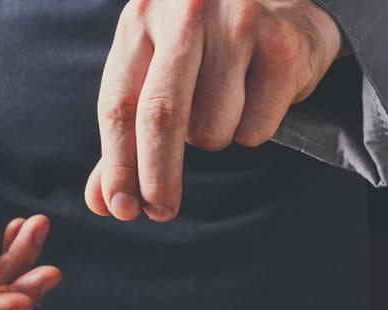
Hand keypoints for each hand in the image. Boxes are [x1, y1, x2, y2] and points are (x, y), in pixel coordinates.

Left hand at [85, 0, 343, 221]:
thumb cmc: (207, 39)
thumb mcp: (155, 67)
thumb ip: (127, 133)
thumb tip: (103, 200)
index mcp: (141, 19)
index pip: (119, 105)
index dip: (117, 166)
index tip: (119, 208)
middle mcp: (186, 13)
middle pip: (161, 116)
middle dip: (158, 177)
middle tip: (160, 212)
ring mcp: (239, 23)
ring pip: (213, 129)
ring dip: (216, 136)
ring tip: (228, 100)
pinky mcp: (284, 45)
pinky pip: (256, 127)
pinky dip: (254, 128)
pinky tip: (260, 91)